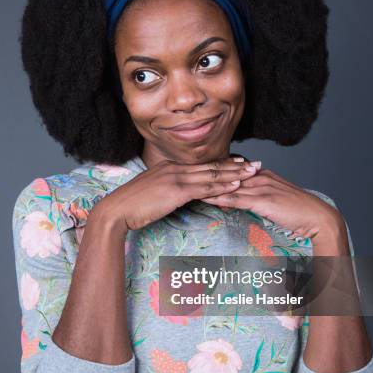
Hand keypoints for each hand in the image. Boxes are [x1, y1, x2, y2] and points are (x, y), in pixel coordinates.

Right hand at [90, 156, 259, 231]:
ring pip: (211, 175)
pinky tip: (236, 185)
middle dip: (236, 165)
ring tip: (253, 172)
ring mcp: (176, 178)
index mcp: (169, 167)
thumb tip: (180, 195)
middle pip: (211, 166)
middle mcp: (175, 169)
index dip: (223, 164)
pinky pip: (204, 188)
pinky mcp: (176, 191)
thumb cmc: (131, 206)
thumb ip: (168, 190)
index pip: (202, 165)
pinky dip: (222, 186)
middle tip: (255, 164)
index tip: (240, 162)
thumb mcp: (153, 193)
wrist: (117, 210)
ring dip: (235, 173)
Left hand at [201, 166, 341, 239]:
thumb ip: (256, 198)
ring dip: (209, 186)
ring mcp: (263, 187)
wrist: (318, 217)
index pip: (233, 171)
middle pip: (228, 175)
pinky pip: (238, 199)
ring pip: (229, 186)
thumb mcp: (275, 201)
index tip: (195, 172)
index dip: (214, 172)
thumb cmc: (299, 212)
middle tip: (185, 175)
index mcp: (263, 175)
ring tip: (189, 186)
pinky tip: (207, 199)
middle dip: (206, 176)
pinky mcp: (264, 200)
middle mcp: (261, 177)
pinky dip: (221, 198)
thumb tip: (237, 200)